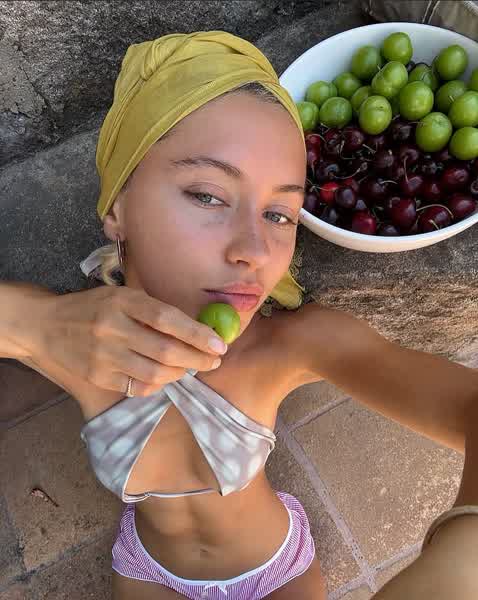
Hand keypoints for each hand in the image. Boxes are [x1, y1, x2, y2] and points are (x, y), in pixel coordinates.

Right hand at [25, 286, 227, 396]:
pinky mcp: (98, 377)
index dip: (197, 333)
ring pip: (155, 373)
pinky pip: (139, 387)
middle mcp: (112, 328)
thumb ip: (152, 309)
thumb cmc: (92, 307)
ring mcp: (103, 356)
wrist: (46, 325)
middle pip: (165, 350)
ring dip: (181, 373)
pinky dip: (159, 383)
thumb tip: (196, 326)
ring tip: (192, 368)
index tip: (219, 343)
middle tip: (214, 361)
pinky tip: (166, 376)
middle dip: (197, 359)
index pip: (167, 318)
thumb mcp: (120, 295)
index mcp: (122, 301)